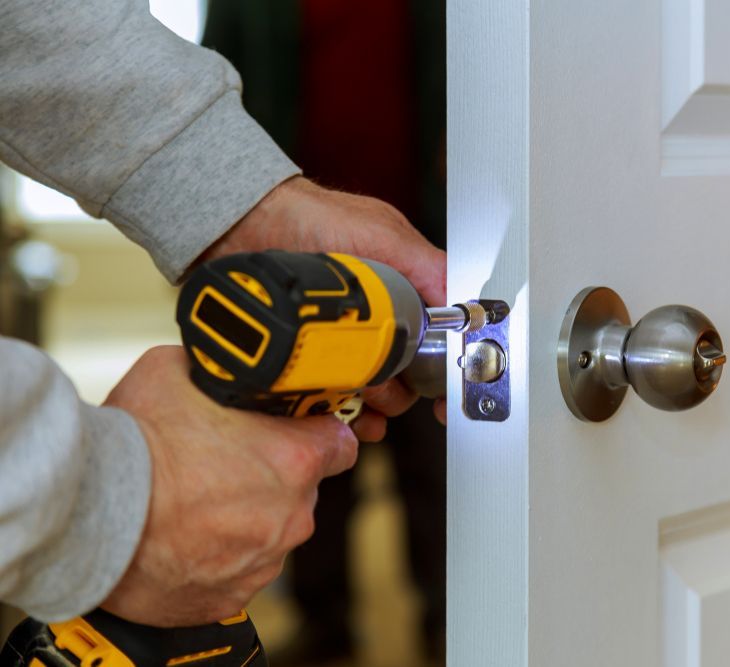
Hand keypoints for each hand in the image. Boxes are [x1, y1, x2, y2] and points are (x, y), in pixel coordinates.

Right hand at [100, 346, 357, 626]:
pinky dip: (220, 554)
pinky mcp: (235, 595)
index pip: (341, 440)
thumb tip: (227, 364)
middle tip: (225, 463)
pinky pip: (241, 567)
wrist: (88, 517)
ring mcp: (265, 558)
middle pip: (303, 486)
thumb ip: (224, 372)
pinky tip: (185, 536)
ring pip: (272, 529)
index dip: (317, 433)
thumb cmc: (134, 447)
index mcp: (295, 459)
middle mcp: (292, 513)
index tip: (297, 432)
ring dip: (246, 515)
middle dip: (273, 474)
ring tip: (195, 502)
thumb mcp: (180, 371)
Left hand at [204, 176, 447, 428]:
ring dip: (373, 402)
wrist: (243, 223)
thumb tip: (464, 304)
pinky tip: (338, 413)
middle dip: (401, 389)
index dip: (443, 372)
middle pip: (405, 374)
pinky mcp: (307, 354)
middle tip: (386, 386)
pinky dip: (338, 411)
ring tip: (360, 397)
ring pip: (371, 389)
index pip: (434, 341)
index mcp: (402, 293)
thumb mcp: (383, 234)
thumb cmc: (313, 216)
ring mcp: (340, 339)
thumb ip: (428, 265)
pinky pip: (329, 395)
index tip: (444, 398)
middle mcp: (374, 319)